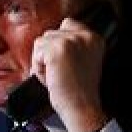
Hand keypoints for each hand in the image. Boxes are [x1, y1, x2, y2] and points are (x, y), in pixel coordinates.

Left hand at [31, 17, 107, 131]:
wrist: (82, 107)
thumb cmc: (80, 91)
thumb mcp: (86, 61)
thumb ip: (75, 46)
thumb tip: (50, 40)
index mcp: (94, 38)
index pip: (67, 24)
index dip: (58, 43)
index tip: (62, 62)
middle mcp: (84, 35)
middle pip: (51, 33)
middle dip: (49, 54)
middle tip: (60, 73)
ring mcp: (70, 41)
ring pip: (41, 42)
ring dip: (42, 61)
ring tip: (55, 77)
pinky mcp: (56, 49)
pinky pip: (36, 53)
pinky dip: (38, 68)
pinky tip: (51, 79)